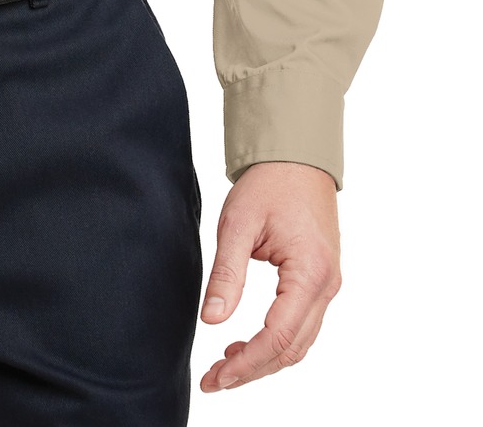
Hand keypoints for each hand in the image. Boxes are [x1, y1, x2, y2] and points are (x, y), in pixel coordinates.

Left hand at [198, 160, 340, 392]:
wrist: (297, 156)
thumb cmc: (269, 183)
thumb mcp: (238, 223)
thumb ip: (226, 274)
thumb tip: (211, 320)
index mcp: (310, 272)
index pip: (277, 336)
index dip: (246, 363)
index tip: (216, 377)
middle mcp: (326, 286)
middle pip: (291, 349)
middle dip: (252, 370)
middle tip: (213, 381)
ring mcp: (327, 285)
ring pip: (298, 342)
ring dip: (263, 360)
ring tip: (223, 367)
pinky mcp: (320, 281)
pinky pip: (301, 326)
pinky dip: (275, 342)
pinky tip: (243, 342)